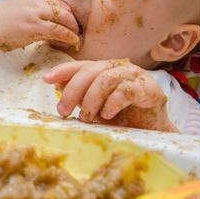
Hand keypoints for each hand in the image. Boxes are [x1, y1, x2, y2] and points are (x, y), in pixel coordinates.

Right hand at [0, 0, 78, 67]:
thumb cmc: (2, 23)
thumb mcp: (20, 8)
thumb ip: (35, 9)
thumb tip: (50, 18)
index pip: (58, 1)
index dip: (68, 12)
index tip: (72, 21)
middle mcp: (37, 1)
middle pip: (64, 8)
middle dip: (74, 20)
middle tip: (79, 30)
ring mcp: (36, 13)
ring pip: (64, 18)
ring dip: (74, 28)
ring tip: (77, 37)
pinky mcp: (35, 27)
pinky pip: (59, 30)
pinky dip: (69, 36)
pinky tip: (73, 41)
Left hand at [43, 59, 177, 131]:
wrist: (153, 132)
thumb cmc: (123, 118)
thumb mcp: (95, 108)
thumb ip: (79, 96)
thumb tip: (57, 85)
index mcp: (105, 70)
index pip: (81, 65)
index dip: (63, 70)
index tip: (46, 79)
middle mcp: (120, 68)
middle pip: (91, 71)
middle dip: (72, 91)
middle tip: (63, 111)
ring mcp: (136, 76)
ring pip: (106, 79)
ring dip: (91, 99)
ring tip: (87, 117)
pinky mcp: (150, 89)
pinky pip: (126, 90)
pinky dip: (112, 103)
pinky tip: (107, 115)